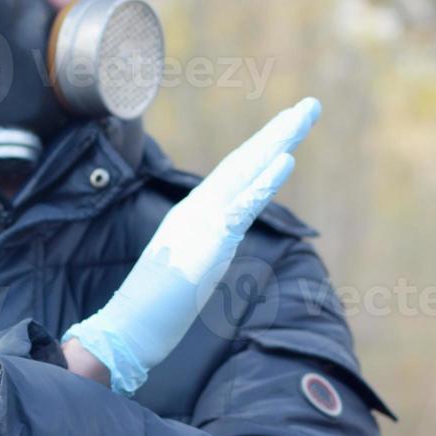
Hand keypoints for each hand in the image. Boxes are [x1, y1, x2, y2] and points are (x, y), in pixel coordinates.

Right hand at [60, 97, 320, 395]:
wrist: (127, 329)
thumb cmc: (151, 310)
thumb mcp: (183, 271)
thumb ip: (200, 252)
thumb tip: (216, 249)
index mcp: (191, 216)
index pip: (232, 176)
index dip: (259, 151)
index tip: (285, 133)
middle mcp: (197, 210)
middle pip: (243, 162)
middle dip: (278, 133)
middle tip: (308, 107)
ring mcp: (202, 222)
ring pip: (247, 171)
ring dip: (279, 141)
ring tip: (304, 114)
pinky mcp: (210, 240)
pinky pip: (244, 204)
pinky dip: (266, 180)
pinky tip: (287, 159)